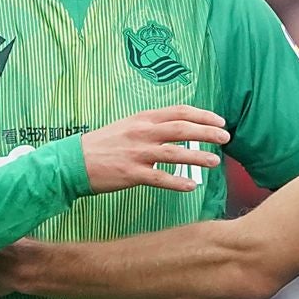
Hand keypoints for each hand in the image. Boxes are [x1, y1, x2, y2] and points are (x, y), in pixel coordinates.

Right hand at [81, 105, 229, 193]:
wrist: (73, 162)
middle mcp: (142, 132)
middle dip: (207, 132)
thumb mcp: (127, 126)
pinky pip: (160, 178)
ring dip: (198, 156)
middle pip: (182, 129)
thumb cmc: (102, 145)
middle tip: (226, 138)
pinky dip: (178, 182)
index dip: (202, 115)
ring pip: (175, 152)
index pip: (179, 111)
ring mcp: (137, 153)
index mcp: (143, 118)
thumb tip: (179, 126)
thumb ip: (152, 125)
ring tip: (215, 161)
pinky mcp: (131, 174)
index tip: (219, 121)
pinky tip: (192, 186)